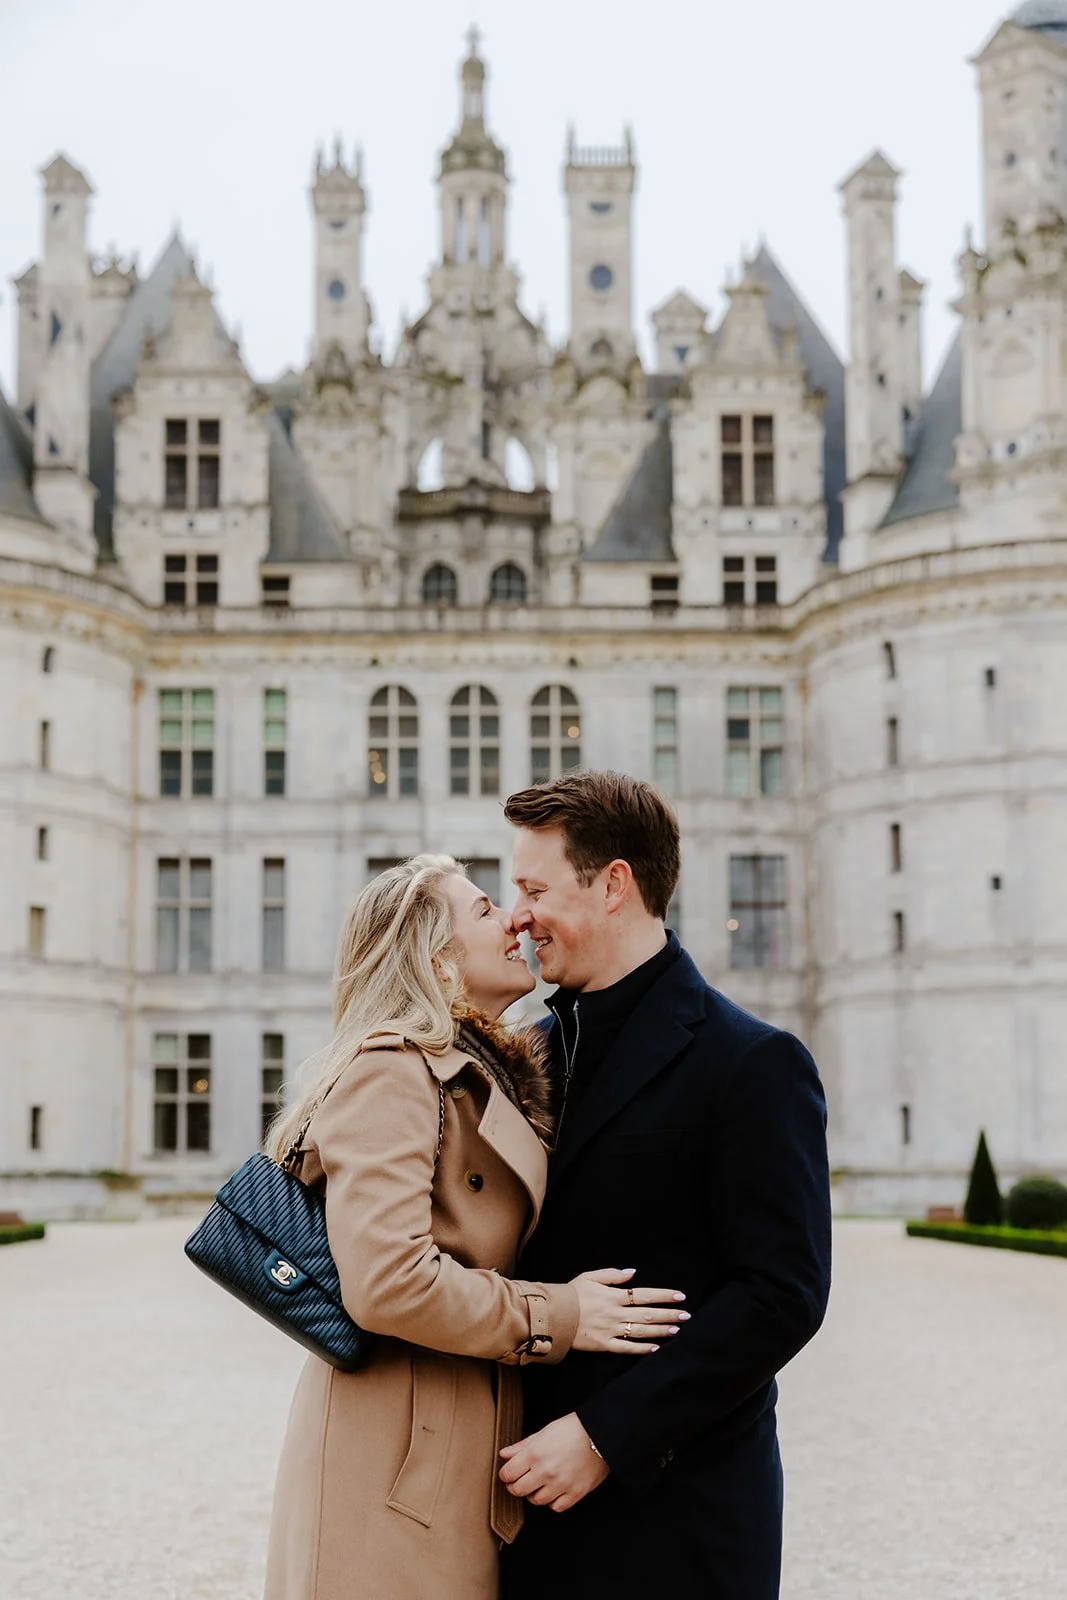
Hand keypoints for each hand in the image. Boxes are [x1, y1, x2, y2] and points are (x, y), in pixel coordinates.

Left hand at [500, 1413, 607, 1511]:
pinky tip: (554, 1490)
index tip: (509, 1472)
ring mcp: (560, 1485)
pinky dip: (552, 1501)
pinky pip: (556, 1507)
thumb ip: (522, 1446)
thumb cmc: (572, 1429)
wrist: (601, 1434)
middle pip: (518, 1490)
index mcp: (535, 1454)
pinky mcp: (575, 1494)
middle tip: (519, 1480)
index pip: (508, 1474)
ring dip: (534, 1493)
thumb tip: (504, 1454)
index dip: (506, 1474)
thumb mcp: (544, 1432)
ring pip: (536, 1500)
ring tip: (539, 1483)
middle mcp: (545, 1472)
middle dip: (515, 1486)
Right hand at [569, 1266, 687, 1353]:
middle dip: (669, 1315)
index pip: (644, 1295)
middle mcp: (615, 1313)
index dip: (664, 1295)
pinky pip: (626, 1348)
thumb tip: (632, 1272)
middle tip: (686, 1316)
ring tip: (677, 1330)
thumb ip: (612, 1274)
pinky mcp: (604, 1345)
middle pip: (647, 1314)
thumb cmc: (571, 1294)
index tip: (680, 1296)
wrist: (552, 1315)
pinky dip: (642, 1349)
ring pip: (641, 1332)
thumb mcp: (590, 1276)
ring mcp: (610, 1330)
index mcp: (613, 1296)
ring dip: (661, 1331)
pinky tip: (656, 1349)